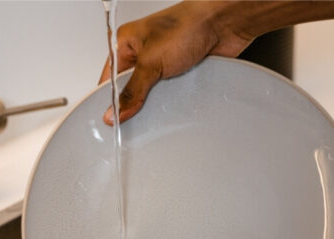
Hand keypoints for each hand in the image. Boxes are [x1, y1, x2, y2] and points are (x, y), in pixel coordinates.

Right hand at [98, 1, 255, 125]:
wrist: (224, 23)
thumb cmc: (188, 26)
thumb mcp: (151, 62)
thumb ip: (132, 91)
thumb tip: (115, 111)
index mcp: (126, 42)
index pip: (109, 78)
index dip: (109, 100)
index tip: (112, 120)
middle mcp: (143, 51)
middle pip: (130, 88)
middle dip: (134, 102)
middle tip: (135, 118)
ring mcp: (162, 62)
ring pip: (151, 92)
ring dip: (156, 101)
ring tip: (158, 107)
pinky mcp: (180, 70)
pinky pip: (170, 93)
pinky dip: (172, 100)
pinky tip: (174, 104)